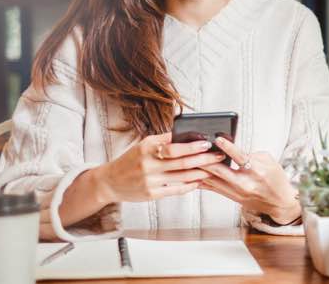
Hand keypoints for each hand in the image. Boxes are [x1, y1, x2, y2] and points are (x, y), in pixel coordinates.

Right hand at [95, 132, 226, 202]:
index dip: (192, 146)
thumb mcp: (144, 145)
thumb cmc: (131, 160)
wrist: (110, 181)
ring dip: (200, 173)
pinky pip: (175, 190)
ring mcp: (149, 181)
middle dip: (203, 159)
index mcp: (147, 148)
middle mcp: (148, 164)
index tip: (208, 143)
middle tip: (218, 156)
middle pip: (181, 162)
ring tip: (214, 169)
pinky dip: (189, 186)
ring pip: (181, 177)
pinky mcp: (151, 194)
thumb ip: (164, 140)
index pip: (174, 146)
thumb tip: (189, 133)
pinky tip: (199, 182)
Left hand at [198, 137, 300, 224]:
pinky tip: (190, 174)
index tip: (217, 138)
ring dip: (199, 170)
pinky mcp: (231, 197)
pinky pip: (212, 187)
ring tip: (186, 159)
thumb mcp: (268, 161)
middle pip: (220, 171)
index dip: (228, 148)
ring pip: (212, 180)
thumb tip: (229, 148)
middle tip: (193, 148)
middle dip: (205, 160)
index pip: (240, 158)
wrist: (279, 202)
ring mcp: (236, 192)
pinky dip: (201, 180)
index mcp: (257, 171)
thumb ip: (249, 153)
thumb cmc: (275, 178)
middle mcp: (245, 184)